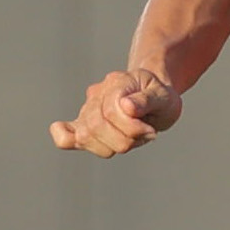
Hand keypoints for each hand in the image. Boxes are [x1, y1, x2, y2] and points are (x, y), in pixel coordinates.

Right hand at [50, 68, 181, 155]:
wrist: (153, 97)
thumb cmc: (159, 97)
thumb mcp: (164, 96)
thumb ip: (147, 99)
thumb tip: (125, 105)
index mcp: (117, 83)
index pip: (112, 111)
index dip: (132, 127)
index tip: (151, 131)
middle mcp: (98, 94)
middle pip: (95, 126)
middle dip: (124, 140)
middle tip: (145, 135)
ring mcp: (88, 110)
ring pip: (85, 136)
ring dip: (113, 146)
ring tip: (132, 139)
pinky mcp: (83, 126)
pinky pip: (65, 136)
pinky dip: (66, 140)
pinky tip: (80, 141)